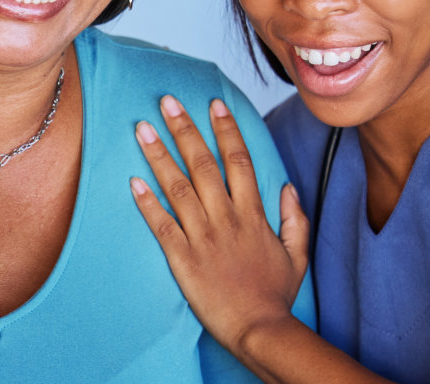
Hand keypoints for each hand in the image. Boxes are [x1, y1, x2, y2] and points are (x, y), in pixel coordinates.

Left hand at [131, 95, 310, 356]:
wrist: (258, 328)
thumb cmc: (274, 295)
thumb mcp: (297, 254)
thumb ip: (294, 219)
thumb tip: (287, 188)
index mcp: (253, 215)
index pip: (238, 161)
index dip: (225, 130)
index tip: (214, 104)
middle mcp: (226, 219)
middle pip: (203, 164)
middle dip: (184, 129)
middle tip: (167, 101)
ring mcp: (202, 237)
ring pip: (177, 187)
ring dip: (158, 155)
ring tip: (142, 128)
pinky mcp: (182, 258)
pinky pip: (161, 224)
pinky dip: (146, 201)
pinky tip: (132, 180)